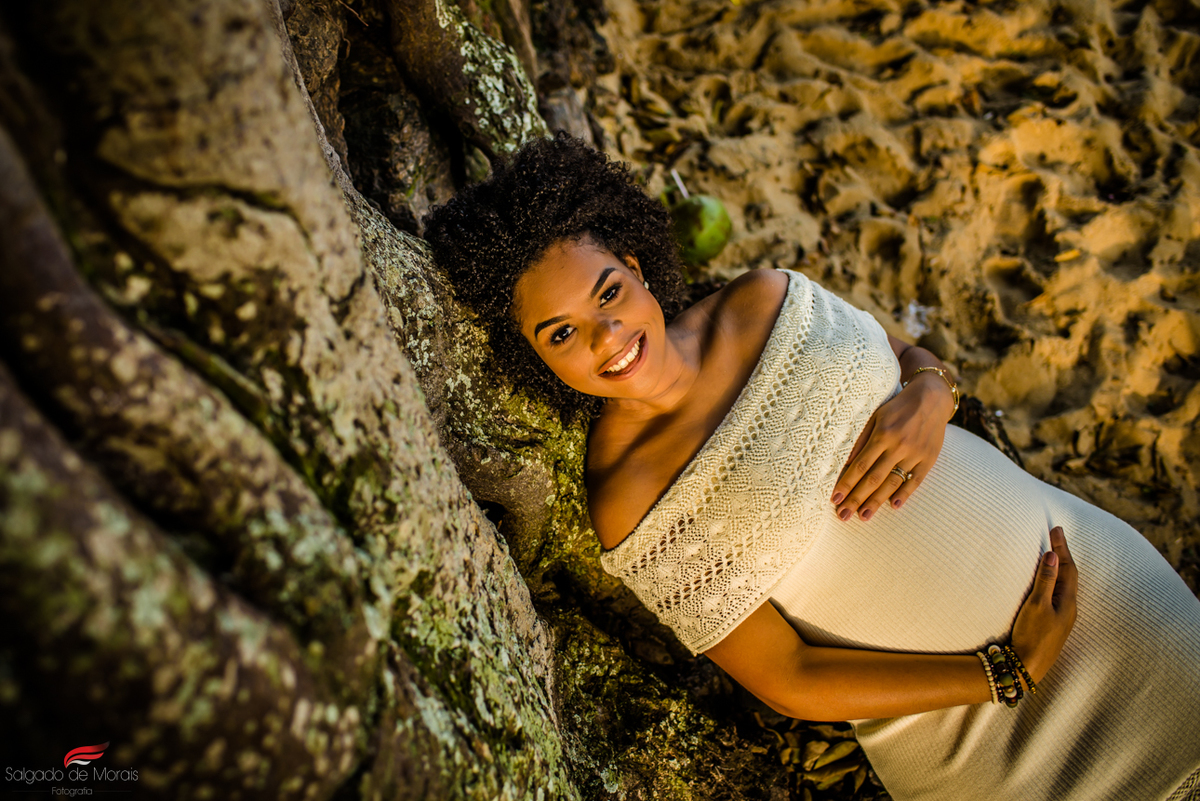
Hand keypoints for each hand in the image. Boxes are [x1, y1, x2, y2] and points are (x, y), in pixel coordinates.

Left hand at [830, 372, 950, 520]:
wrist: (932, 398)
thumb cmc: (898, 407)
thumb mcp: (876, 416)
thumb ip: (861, 438)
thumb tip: (844, 461)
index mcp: (883, 434)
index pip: (860, 465)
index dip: (846, 483)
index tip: (835, 498)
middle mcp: (899, 446)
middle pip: (873, 478)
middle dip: (856, 499)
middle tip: (842, 516)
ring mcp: (915, 454)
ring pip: (892, 483)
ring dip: (876, 502)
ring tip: (863, 516)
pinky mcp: (929, 459)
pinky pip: (916, 480)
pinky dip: (905, 494)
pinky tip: (894, 506)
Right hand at [1011, 526, 1077, 682]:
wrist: (1027, 667)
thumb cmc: (1032, 635)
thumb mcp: (1037, 605)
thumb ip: (1045, 580)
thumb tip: (1053, 555)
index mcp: (1067, 602)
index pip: (1068, 567)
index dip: (1062, 547)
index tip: (1056, 528)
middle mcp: (1068, 609)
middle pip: (1069, 575)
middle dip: (1063, 554)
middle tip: (1055, 535)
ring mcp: (1061, 618)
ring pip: (1064, 586)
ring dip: (1060, 568)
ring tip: (1054, 554)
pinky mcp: (1052, 624)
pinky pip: (1057, 595)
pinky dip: (1054, 581)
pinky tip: (1049, 583)